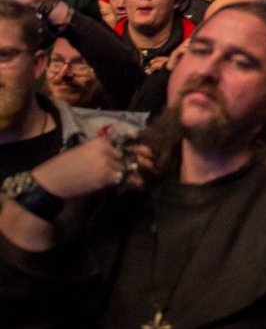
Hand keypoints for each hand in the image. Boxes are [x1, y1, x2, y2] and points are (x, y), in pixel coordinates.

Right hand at [33, 135, 147, 197]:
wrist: (49, 183)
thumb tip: (120, 158)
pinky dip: (134, 183)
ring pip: (130, 167)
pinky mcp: (106, 176)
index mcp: (99, 142)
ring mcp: (107, 162)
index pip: (126, 144)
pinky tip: (139, 186)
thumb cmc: (63, 169)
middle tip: (153, 166)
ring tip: (146, 178)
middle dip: (143, 161)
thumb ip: (102, 153)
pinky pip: (126, 179)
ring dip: (139, 173)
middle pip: (131, 155)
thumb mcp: (83, 153)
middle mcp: (106, 149)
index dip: (138, 150)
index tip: (148, 154)